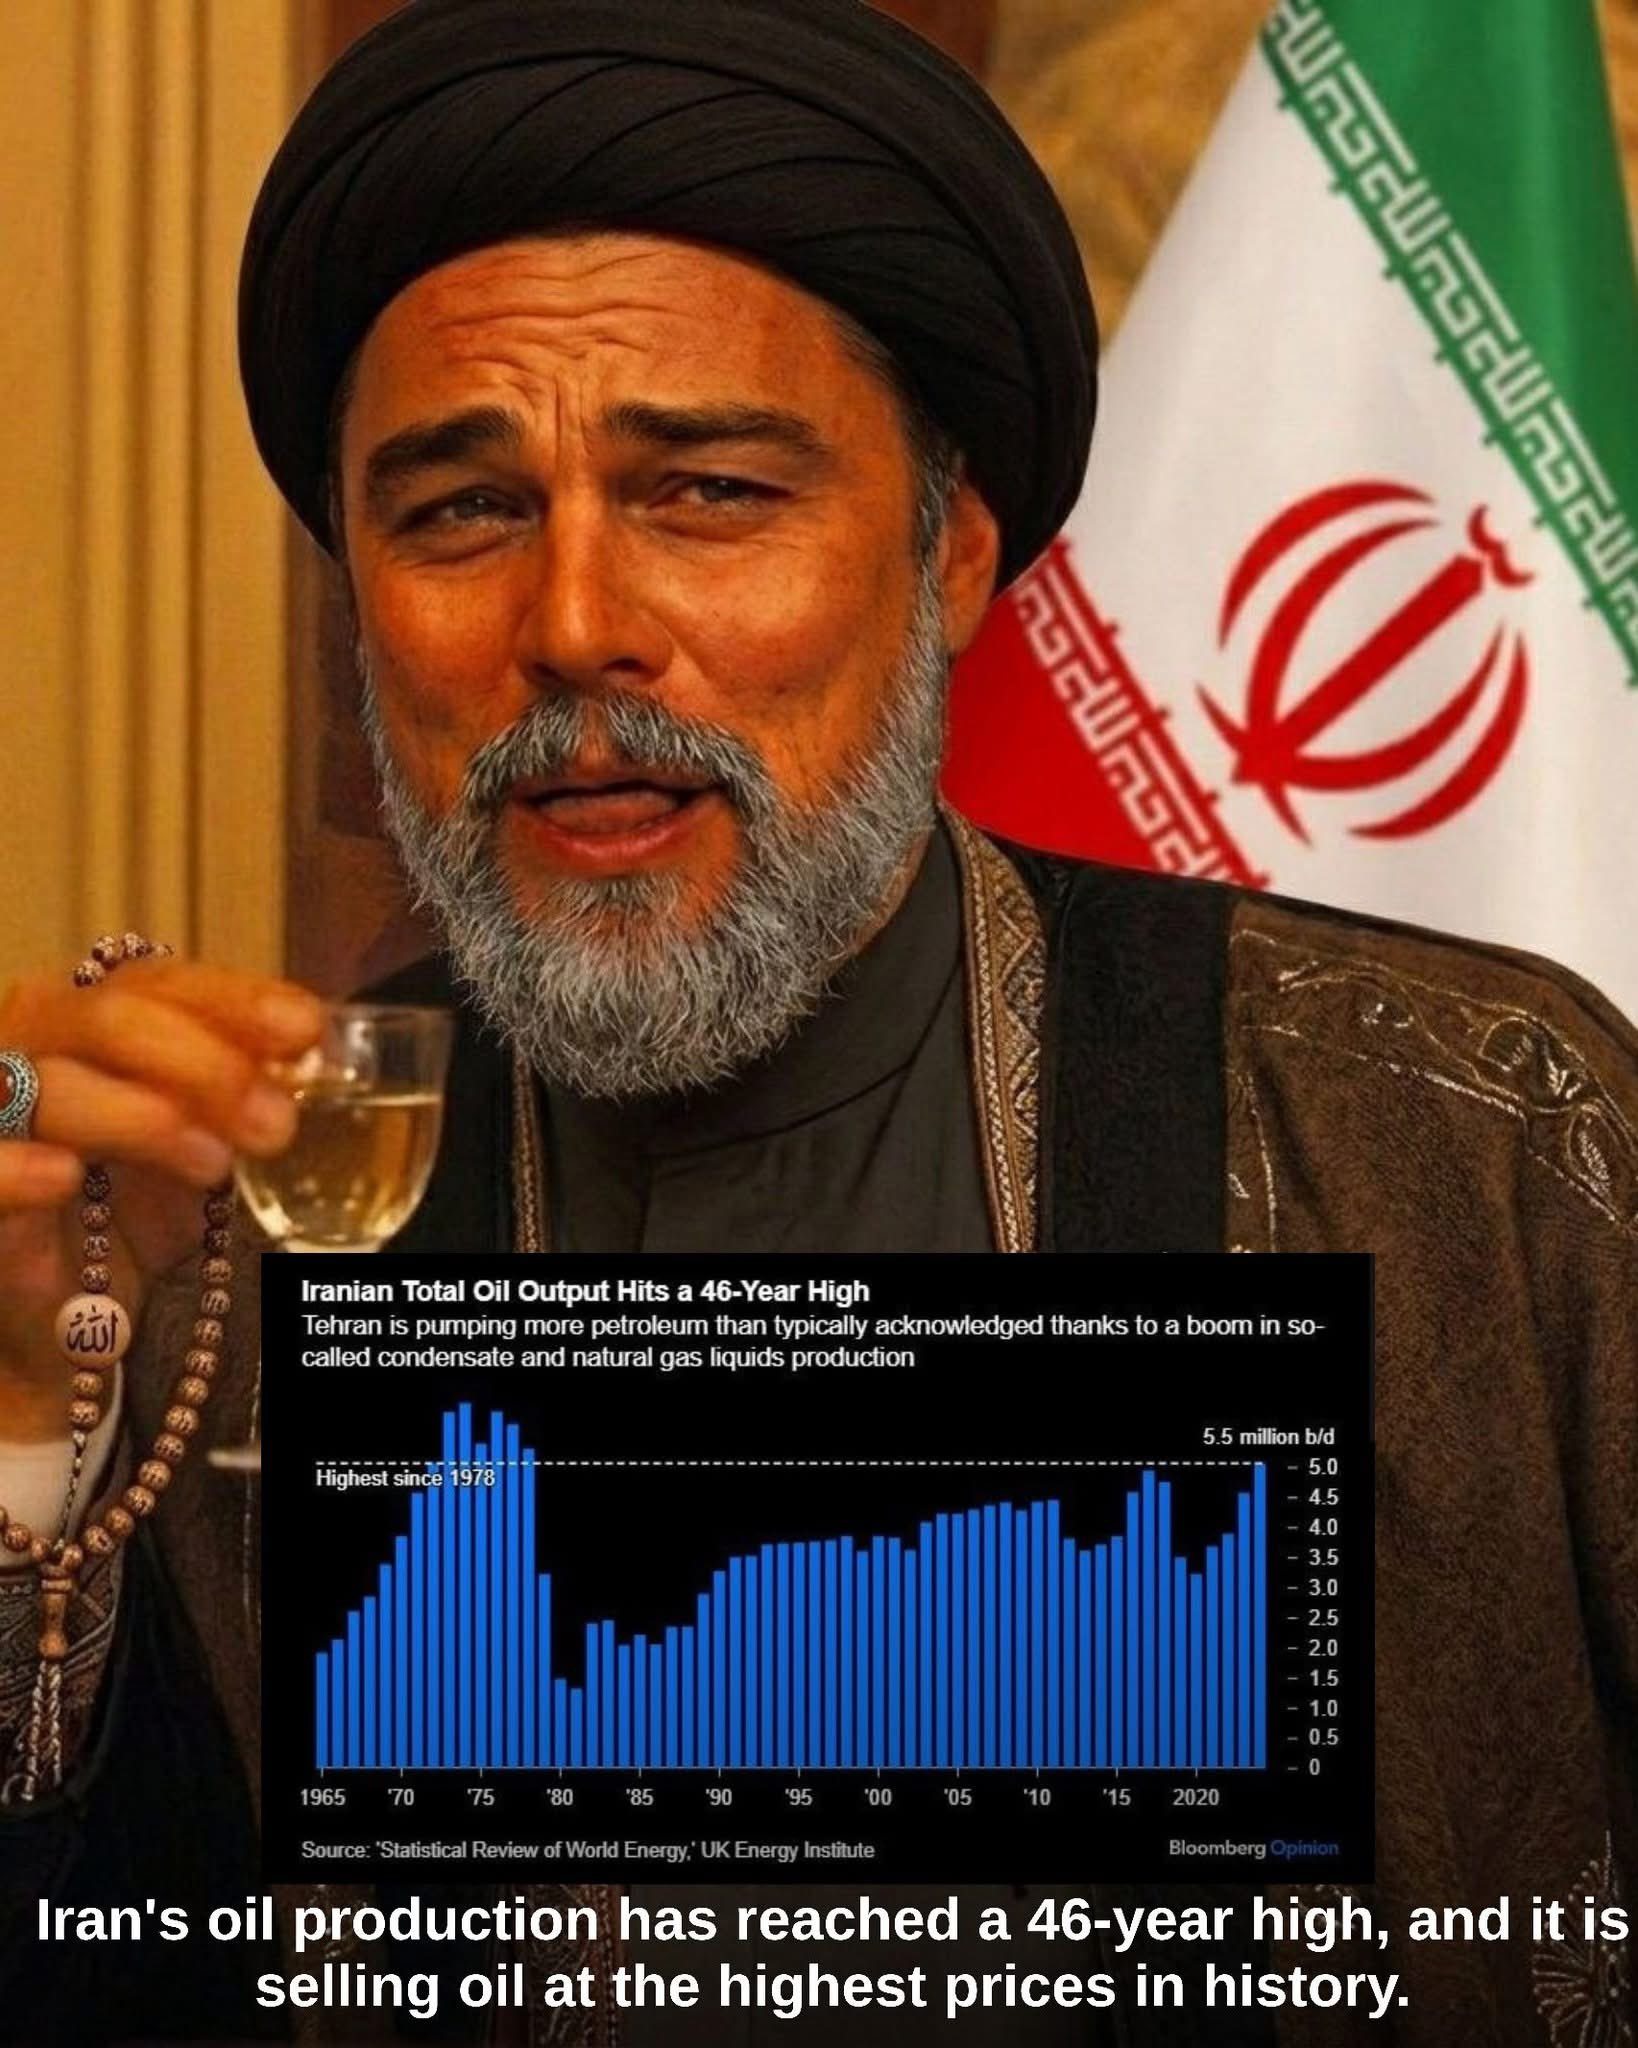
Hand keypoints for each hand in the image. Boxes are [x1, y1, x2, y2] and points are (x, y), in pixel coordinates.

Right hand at [0, 960, 322, 1436]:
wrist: (72, 1317)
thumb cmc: (136, 1209)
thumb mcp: (199, 1143)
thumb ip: (240, 1091)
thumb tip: (312, 1054)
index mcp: (91, 1019)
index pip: (158, 983)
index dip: (234, 999)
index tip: (305, 1030)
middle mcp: (31, 1046)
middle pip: (106, 1019)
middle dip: (202, 1064)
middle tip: (274, 1124)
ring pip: (44, 1084)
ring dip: (134, 1116)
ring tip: (210, 1163)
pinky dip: (14, 1170)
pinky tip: (64, 1176)